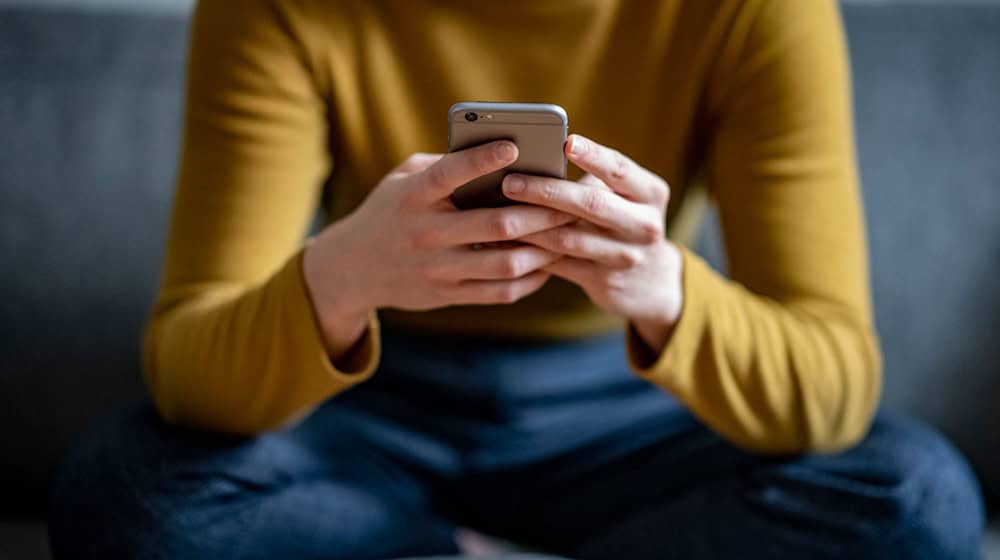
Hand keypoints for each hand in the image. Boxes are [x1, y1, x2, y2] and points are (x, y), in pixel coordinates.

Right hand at [303, 141, 575, 356]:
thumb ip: (444, 165)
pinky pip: (499, 292)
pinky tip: (546, 265)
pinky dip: (529, 280)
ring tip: (565, 235)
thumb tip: (499, 155)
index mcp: (413, 196)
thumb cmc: (390, 211)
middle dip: (540, 214)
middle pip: (495, 225)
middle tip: (569, 203)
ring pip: (504, 264)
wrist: (352, 268)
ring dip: (543, 250)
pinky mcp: (446, 295)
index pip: (450, 174)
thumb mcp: (403, 179)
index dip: (483, 160)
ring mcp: (436, 269)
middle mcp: (425, 234)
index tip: (515, 146)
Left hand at [503, 134, 683, 352]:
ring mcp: (625, 257)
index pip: (620, 169)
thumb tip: (536, 160)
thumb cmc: (625, 222)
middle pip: (591, 204)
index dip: (593, 155)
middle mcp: (644, 225)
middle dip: (546, 192)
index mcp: (651, 194)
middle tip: (510, 182)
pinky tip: (506, 241)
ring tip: (498, 212)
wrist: (652, 282)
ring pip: (569, 238)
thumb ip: (595, 182)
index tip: (566, 142)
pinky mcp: (604, 282)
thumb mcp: (627, 199)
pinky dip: (530, 251)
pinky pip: (559, 264)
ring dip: (530, 225)